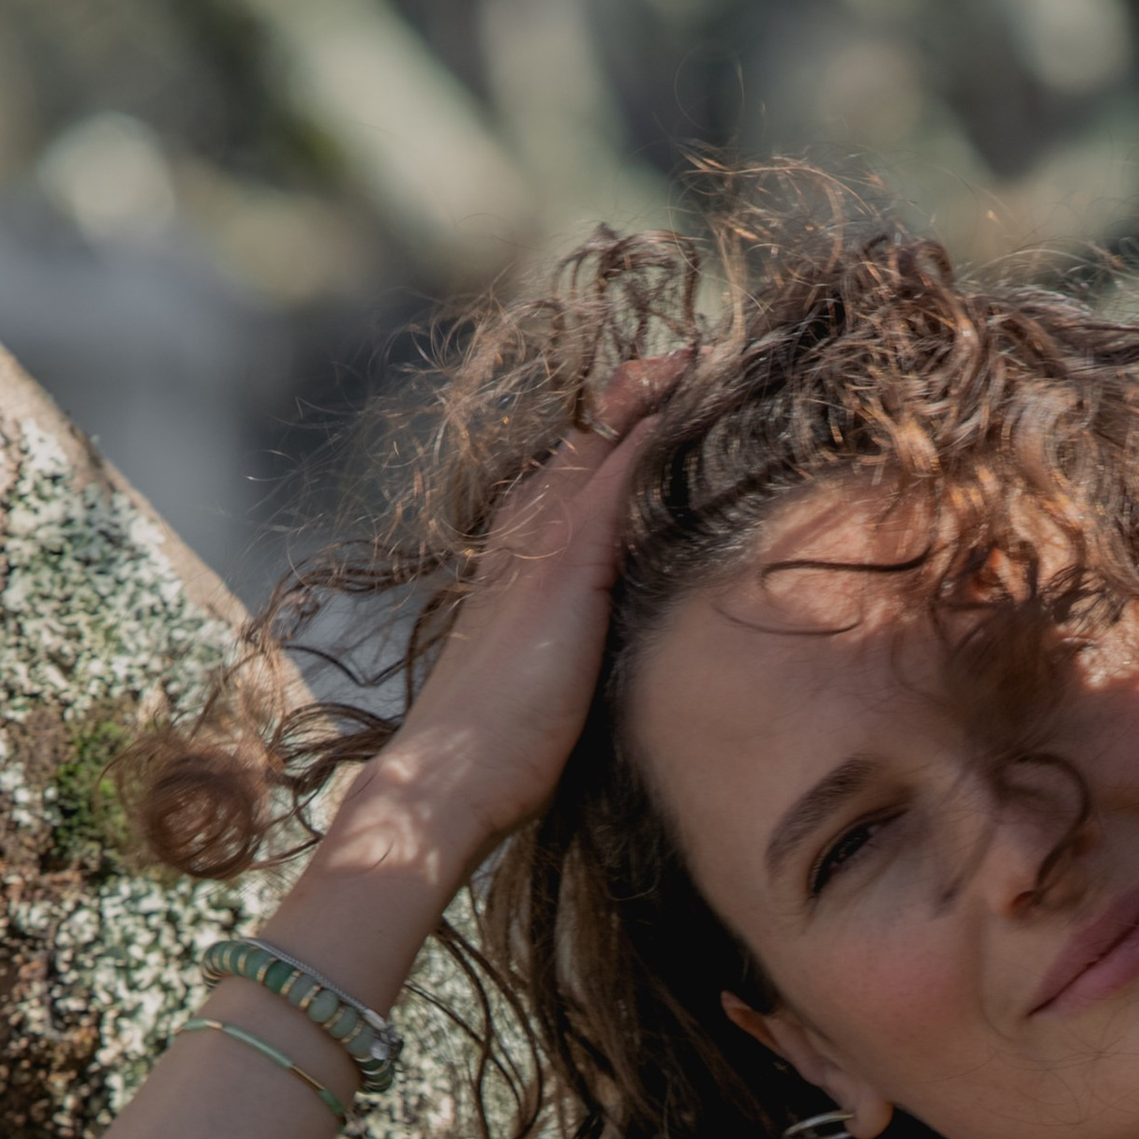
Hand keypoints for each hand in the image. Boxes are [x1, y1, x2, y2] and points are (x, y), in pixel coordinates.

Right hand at [366, 352, 686, 877]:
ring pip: (598, 449)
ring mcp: (542, 547)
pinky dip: (646, 435)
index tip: (660, 402)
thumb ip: (577, 647)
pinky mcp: (566, 569)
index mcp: (520, 561)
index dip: (615, 439)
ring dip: (644, 401)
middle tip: (685, 356)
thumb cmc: (497, 754)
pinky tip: (682, 397)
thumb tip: (615, 655)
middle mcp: (525, 538)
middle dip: (632, 401)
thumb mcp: (550, 682)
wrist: (447, 783)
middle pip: (585, 447)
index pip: (575, 480)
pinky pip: (614, 480)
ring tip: (691, 357)